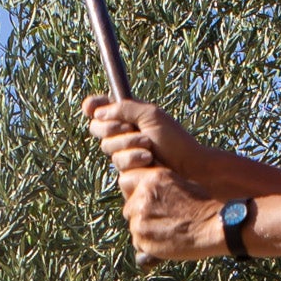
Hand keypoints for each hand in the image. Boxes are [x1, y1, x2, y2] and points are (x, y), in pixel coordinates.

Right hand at [85, 90, 210, 187]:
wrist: (189, 168)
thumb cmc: (175, 140)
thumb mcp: (151, 116)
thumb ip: (124, 109)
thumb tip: (97, 111)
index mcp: (128, 116)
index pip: (101, 109)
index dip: (93, 107)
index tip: (90, 107)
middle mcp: (123, 134)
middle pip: (98, 128)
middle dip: (114, 128)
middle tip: (132, 129)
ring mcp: (124, 154)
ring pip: (108, 148)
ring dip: (129, 146)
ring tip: (149, 149)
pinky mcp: (127, 173)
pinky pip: (118, 165)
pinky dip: (133, 160)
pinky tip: (148, 162)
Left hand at [118, 162, 221, 264]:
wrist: (214, 227)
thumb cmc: (203, 207)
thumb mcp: (181, 183)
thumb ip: (159, 186)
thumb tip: (145, 192)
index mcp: (153, 178)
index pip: (127, 181)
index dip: (134, 192)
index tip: (143, 201)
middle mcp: (143, 195)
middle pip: (129, 207)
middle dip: (139, 214)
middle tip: (159, 221)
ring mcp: (140, 218)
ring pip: (133, 225)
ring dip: (144, 230)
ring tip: (166, 232)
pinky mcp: (142, 238)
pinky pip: (138, 242)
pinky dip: (148, 244)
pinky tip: (166, 241)